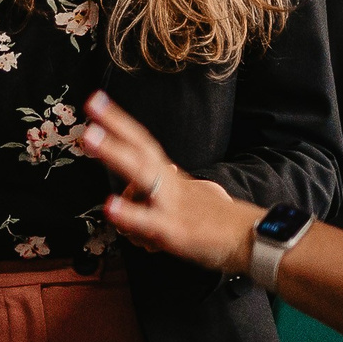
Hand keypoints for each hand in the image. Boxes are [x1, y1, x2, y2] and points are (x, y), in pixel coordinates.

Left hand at [80, 92, 258, 273]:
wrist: (252, 240)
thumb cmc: (218, 223)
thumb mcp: (185, 204)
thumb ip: (155, 199)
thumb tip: (129, 199)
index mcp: (173, 177)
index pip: (144, 143)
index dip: (120, 123)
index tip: (98, 101)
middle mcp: (171, 184)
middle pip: (141, 148)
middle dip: (115, 125)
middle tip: (91, 104)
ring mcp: (172, 204)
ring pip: (142, 174)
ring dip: (115, 153)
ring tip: (90, 138)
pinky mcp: (175, 230)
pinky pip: (149, 220)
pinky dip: (129, 213)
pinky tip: (110, 205)